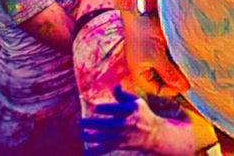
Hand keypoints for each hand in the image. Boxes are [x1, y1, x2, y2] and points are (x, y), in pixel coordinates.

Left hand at [80, 85, 195, 155]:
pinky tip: (86, 152)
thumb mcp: (136, 101)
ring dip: (91, 137)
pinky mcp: (120, 145)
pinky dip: (96, 152)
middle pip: (108, 125)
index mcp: (131, 110)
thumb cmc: (141, 113)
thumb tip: (114, 85)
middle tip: (80, 122)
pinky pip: (106, 149)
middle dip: (93, 124)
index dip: (105, 109)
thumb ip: (122, 95)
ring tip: (81, 134)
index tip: (94, 108)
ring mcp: (123, 136)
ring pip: (105, 138)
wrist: (152, 134)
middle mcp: (127, 123)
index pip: (116, 109)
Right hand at [122, 10, 190, 97]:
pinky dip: (178, 58)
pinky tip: (187, 56)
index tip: (187, 85)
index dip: (172, 89)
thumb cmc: (144, 35)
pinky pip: (171, 58)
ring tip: (191, 67)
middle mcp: (146, 68)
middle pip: (164, 80)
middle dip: (177, 79)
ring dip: (179, 68)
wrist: (141, 10)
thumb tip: (184, 88)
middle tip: (193, 77)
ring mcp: (153, 57)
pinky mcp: (160, 47)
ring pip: (169, 69)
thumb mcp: (156, 56)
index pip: (158, 90)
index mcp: (140, 75)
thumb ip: (169, 73)